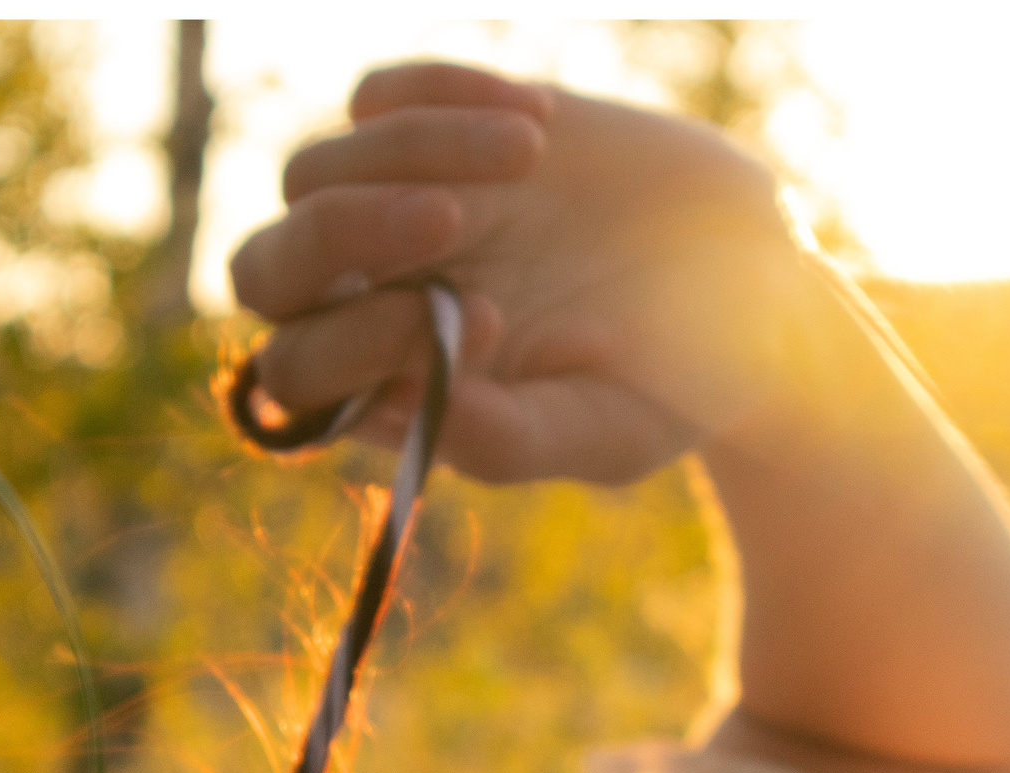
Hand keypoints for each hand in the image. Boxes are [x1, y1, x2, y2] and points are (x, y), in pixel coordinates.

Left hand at [230, 63, 807, 485]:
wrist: (743, 288)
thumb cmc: (667, 384)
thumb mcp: (602, 433)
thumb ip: (505, 440)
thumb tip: (411, 405)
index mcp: (387, 394)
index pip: (299, 374)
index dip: (361, 345)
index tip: (484, 322)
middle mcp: (365, 305)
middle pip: (266, 268)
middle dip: (343, 236)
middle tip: (451, 219)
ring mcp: (386, 212)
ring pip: (315, 172)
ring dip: (418, 155)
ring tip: (532, 159)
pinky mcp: (428, 133)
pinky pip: (375, 97)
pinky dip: (439, 94)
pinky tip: (539, 123)